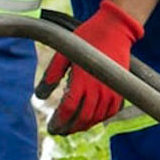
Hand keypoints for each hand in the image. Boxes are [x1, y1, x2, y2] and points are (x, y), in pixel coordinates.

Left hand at [39, 0, 143, 134]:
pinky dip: (99, 119)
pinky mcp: (120, 89)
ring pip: (97, 118)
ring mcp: (112, 91)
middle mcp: (99, 89)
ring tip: (72, 127)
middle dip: (69, 128)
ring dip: (83, 126)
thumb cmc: (87, 37)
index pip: (69, 109)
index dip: (59, 121)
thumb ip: (51, 75)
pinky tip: (90, 119)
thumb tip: (39, 96)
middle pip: (83, 118)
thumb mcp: (63, 53)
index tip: (51, 127)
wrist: (114, 29)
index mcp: (82, 80)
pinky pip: (111, 112)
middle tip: (59, 131)